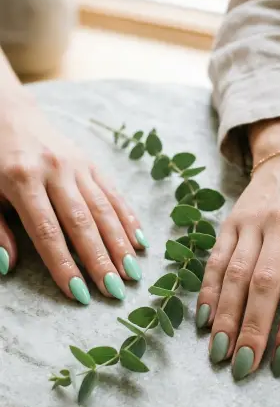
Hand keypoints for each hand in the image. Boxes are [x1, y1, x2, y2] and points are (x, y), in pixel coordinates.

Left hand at [0, 95, 146, 303]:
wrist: (8, 112)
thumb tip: (9, 264)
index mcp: (22, 179)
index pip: (47, 232)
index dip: (64, 265)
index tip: (78, 294)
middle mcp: (54, 171)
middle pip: (82, 223)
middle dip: (100, 260)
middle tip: (116, 291)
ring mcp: (77, 165)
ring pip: (103, 209)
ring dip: (120, 243)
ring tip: (133, 273)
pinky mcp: (90, 162)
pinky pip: (113, 193)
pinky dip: (128, 218)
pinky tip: (140, 241)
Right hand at [196, 118, 279, 378]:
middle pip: (263, 282)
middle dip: (252, 328)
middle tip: (244, 366)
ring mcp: (252, 222)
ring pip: (234, 273)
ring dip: (225, 316)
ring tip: (220, 353)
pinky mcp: (229, 222)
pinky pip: (215, 259)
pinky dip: (208, 291)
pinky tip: (204, 320)